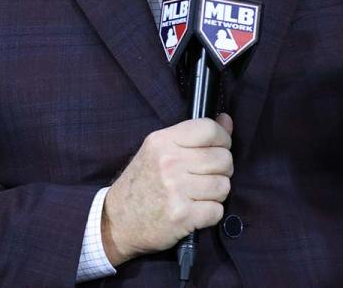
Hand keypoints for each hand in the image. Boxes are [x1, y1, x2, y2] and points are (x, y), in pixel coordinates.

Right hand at [101, 114, 233, 265]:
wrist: (117, 221)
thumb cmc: (142, 184)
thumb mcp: (159, 150)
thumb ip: (193, 135)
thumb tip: (226, 120)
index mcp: (162, 141)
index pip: (209, 129)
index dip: (222, 140)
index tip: (217, 149)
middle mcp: (169, 162)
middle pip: (223, 158)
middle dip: (221, 170)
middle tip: (206, 177)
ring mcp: (175, 189)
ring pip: (223, 185)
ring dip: (216, 193)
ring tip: (198, 195)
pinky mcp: (182, 215)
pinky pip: (217, 210)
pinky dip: (211, 213)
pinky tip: (195, 211)